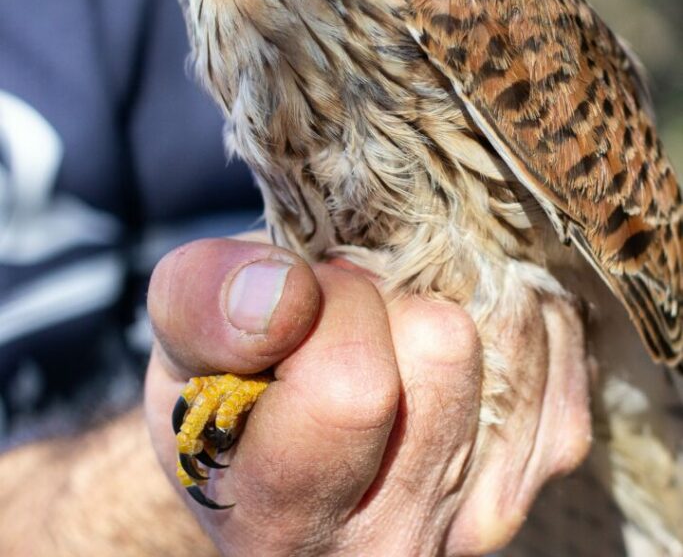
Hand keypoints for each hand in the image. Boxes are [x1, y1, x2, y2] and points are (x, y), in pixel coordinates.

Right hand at [146, 238, 591, 556]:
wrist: (287, 446)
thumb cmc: (229, 388)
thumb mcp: (180, 337)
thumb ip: (201, 306)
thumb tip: (285, 293)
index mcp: (288, 525)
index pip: (353, 391)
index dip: (324, 307)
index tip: (296, 302)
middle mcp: (400, 544)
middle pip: (444, 347)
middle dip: (387, 295)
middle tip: (344, 314)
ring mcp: (490, 509)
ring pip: (510, 329)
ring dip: (447, 293)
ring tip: (390, 324)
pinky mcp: (549, 458)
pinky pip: (555, 332)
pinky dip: (503, 303)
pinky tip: (446, 334)